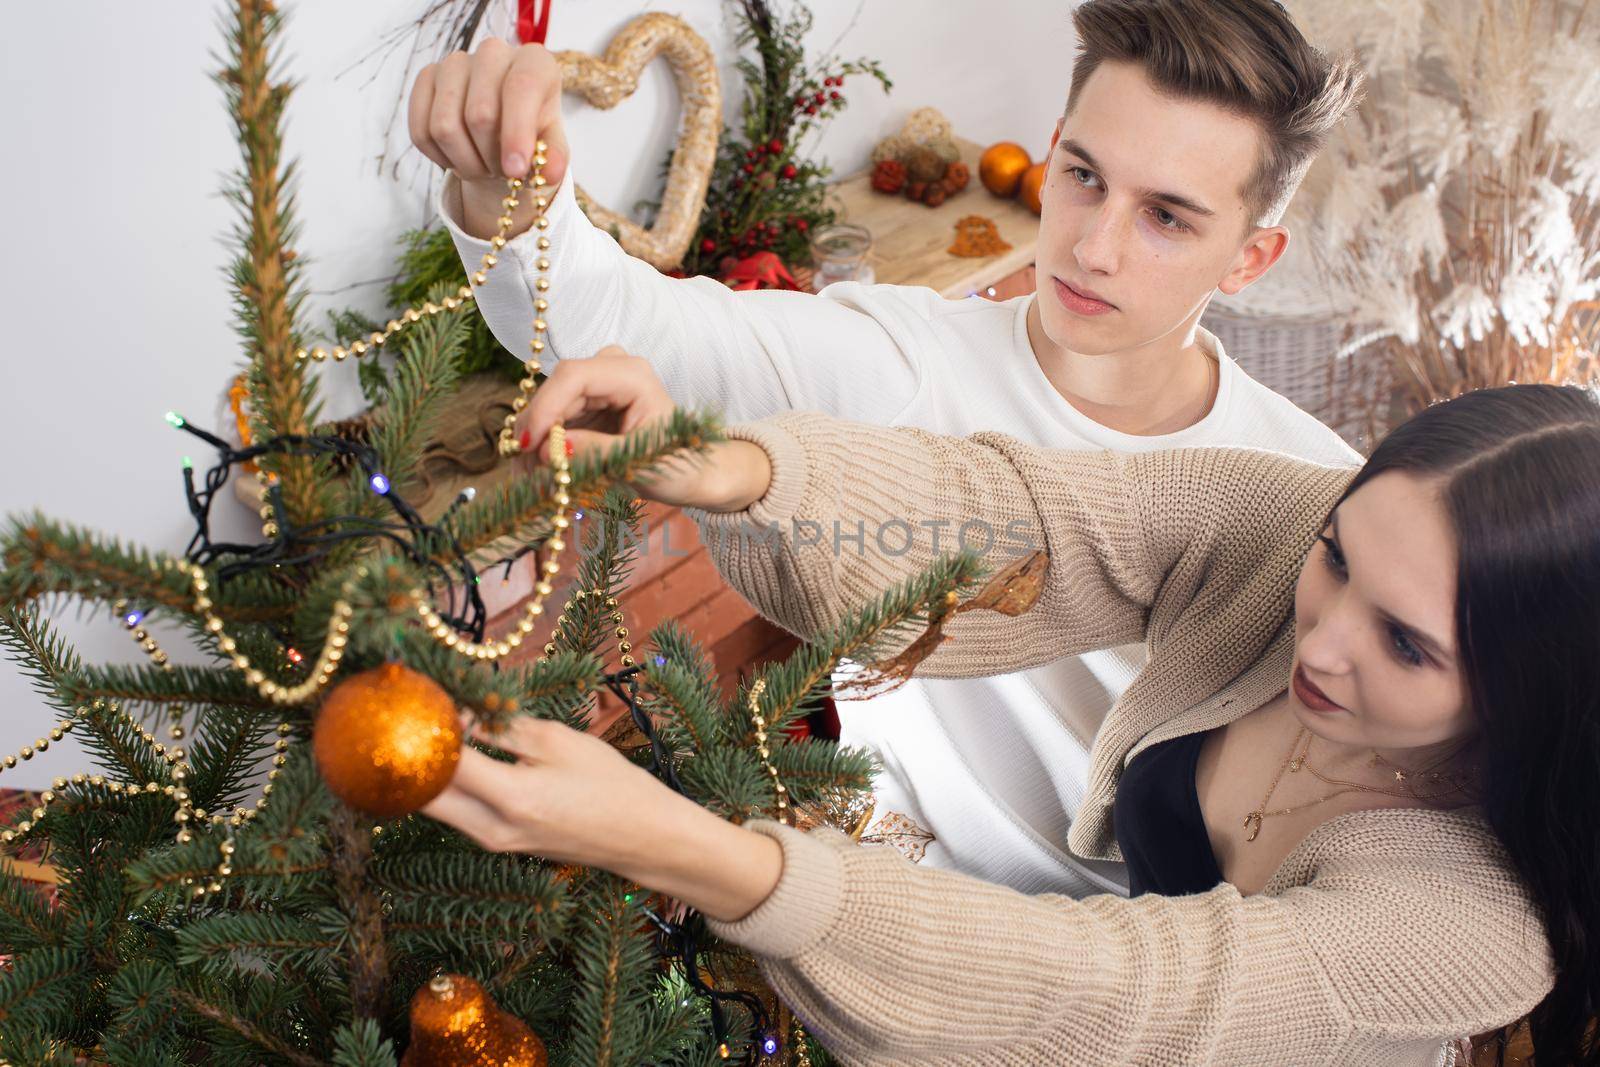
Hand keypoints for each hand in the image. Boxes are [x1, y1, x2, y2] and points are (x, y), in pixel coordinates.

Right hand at [408, 38, 569, 238]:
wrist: (503, 128)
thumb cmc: (532, 132)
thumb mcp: (551, 145)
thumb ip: (554, 157)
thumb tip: (550, 173)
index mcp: (533, 61)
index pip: (521, 88)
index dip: (516, 134)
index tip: (516, 170)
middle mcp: (493, 52)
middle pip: (479, 114)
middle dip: (491, 158)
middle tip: (503, 172)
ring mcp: (454, 63)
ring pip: (445, 126)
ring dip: (465, 162)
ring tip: (484, 165)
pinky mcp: (426, 78)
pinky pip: (421, 131)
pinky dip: (441, 158)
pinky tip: (460, 157)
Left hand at [421, 715, 783, 922]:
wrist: (641, 838)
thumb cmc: (611, 785)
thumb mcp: (559, 743)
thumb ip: (504, 727)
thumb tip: (460, 711)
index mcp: (510, 797)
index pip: (443, 759)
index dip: (423, 723)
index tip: (415, 691)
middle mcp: (491, 828)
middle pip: (421, 793)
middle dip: (408, 752)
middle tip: (409, 711)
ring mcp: (491, 842)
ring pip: (434, 804)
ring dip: (426, 767)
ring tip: (430, 725)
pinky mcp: (497, 844)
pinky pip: (454, 812)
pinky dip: (446, 783)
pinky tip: (454, 752)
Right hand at [515, 349, 772, 512]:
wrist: (695, 472)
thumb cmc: (679, 464)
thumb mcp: (640, 463)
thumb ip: (596, 453)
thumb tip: (552, 450)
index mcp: (632, 375)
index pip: (574, 377)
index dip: (545, 407)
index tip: (529, 444)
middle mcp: (612, 370)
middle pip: (556, 390)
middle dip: (536, 430)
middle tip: (524, 472)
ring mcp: (597, 385)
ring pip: (550, 406)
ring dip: (536, 443)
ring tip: (531, 481)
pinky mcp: (587, 404)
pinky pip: (555, 420)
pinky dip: (545, 446)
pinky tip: (540, 473)